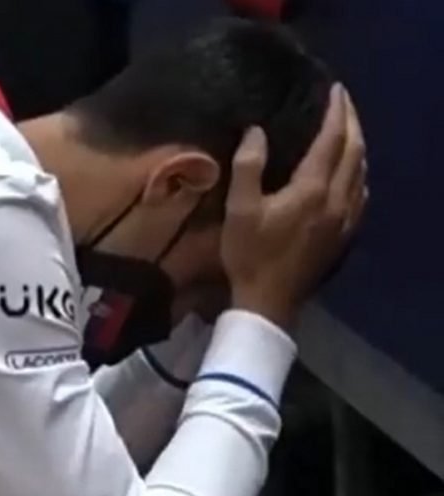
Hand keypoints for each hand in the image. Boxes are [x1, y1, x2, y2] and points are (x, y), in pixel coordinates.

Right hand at [221, 85, 367, 328]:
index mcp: (312, 189)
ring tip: (348, 130)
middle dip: (352, 122)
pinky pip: (361, 195)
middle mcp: (337, 199)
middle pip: (355, 152)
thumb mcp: (239, 209)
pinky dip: (360, 174)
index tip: (335, 89)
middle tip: (343, 102)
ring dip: (358, 146)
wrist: (269, 299)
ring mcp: (345, 219)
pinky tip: (353, 174)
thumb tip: (257, 131)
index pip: (332, 140)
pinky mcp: (344, 235)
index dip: (335, 112)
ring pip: (362, 173)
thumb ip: (248, 166)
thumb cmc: (250, 253)